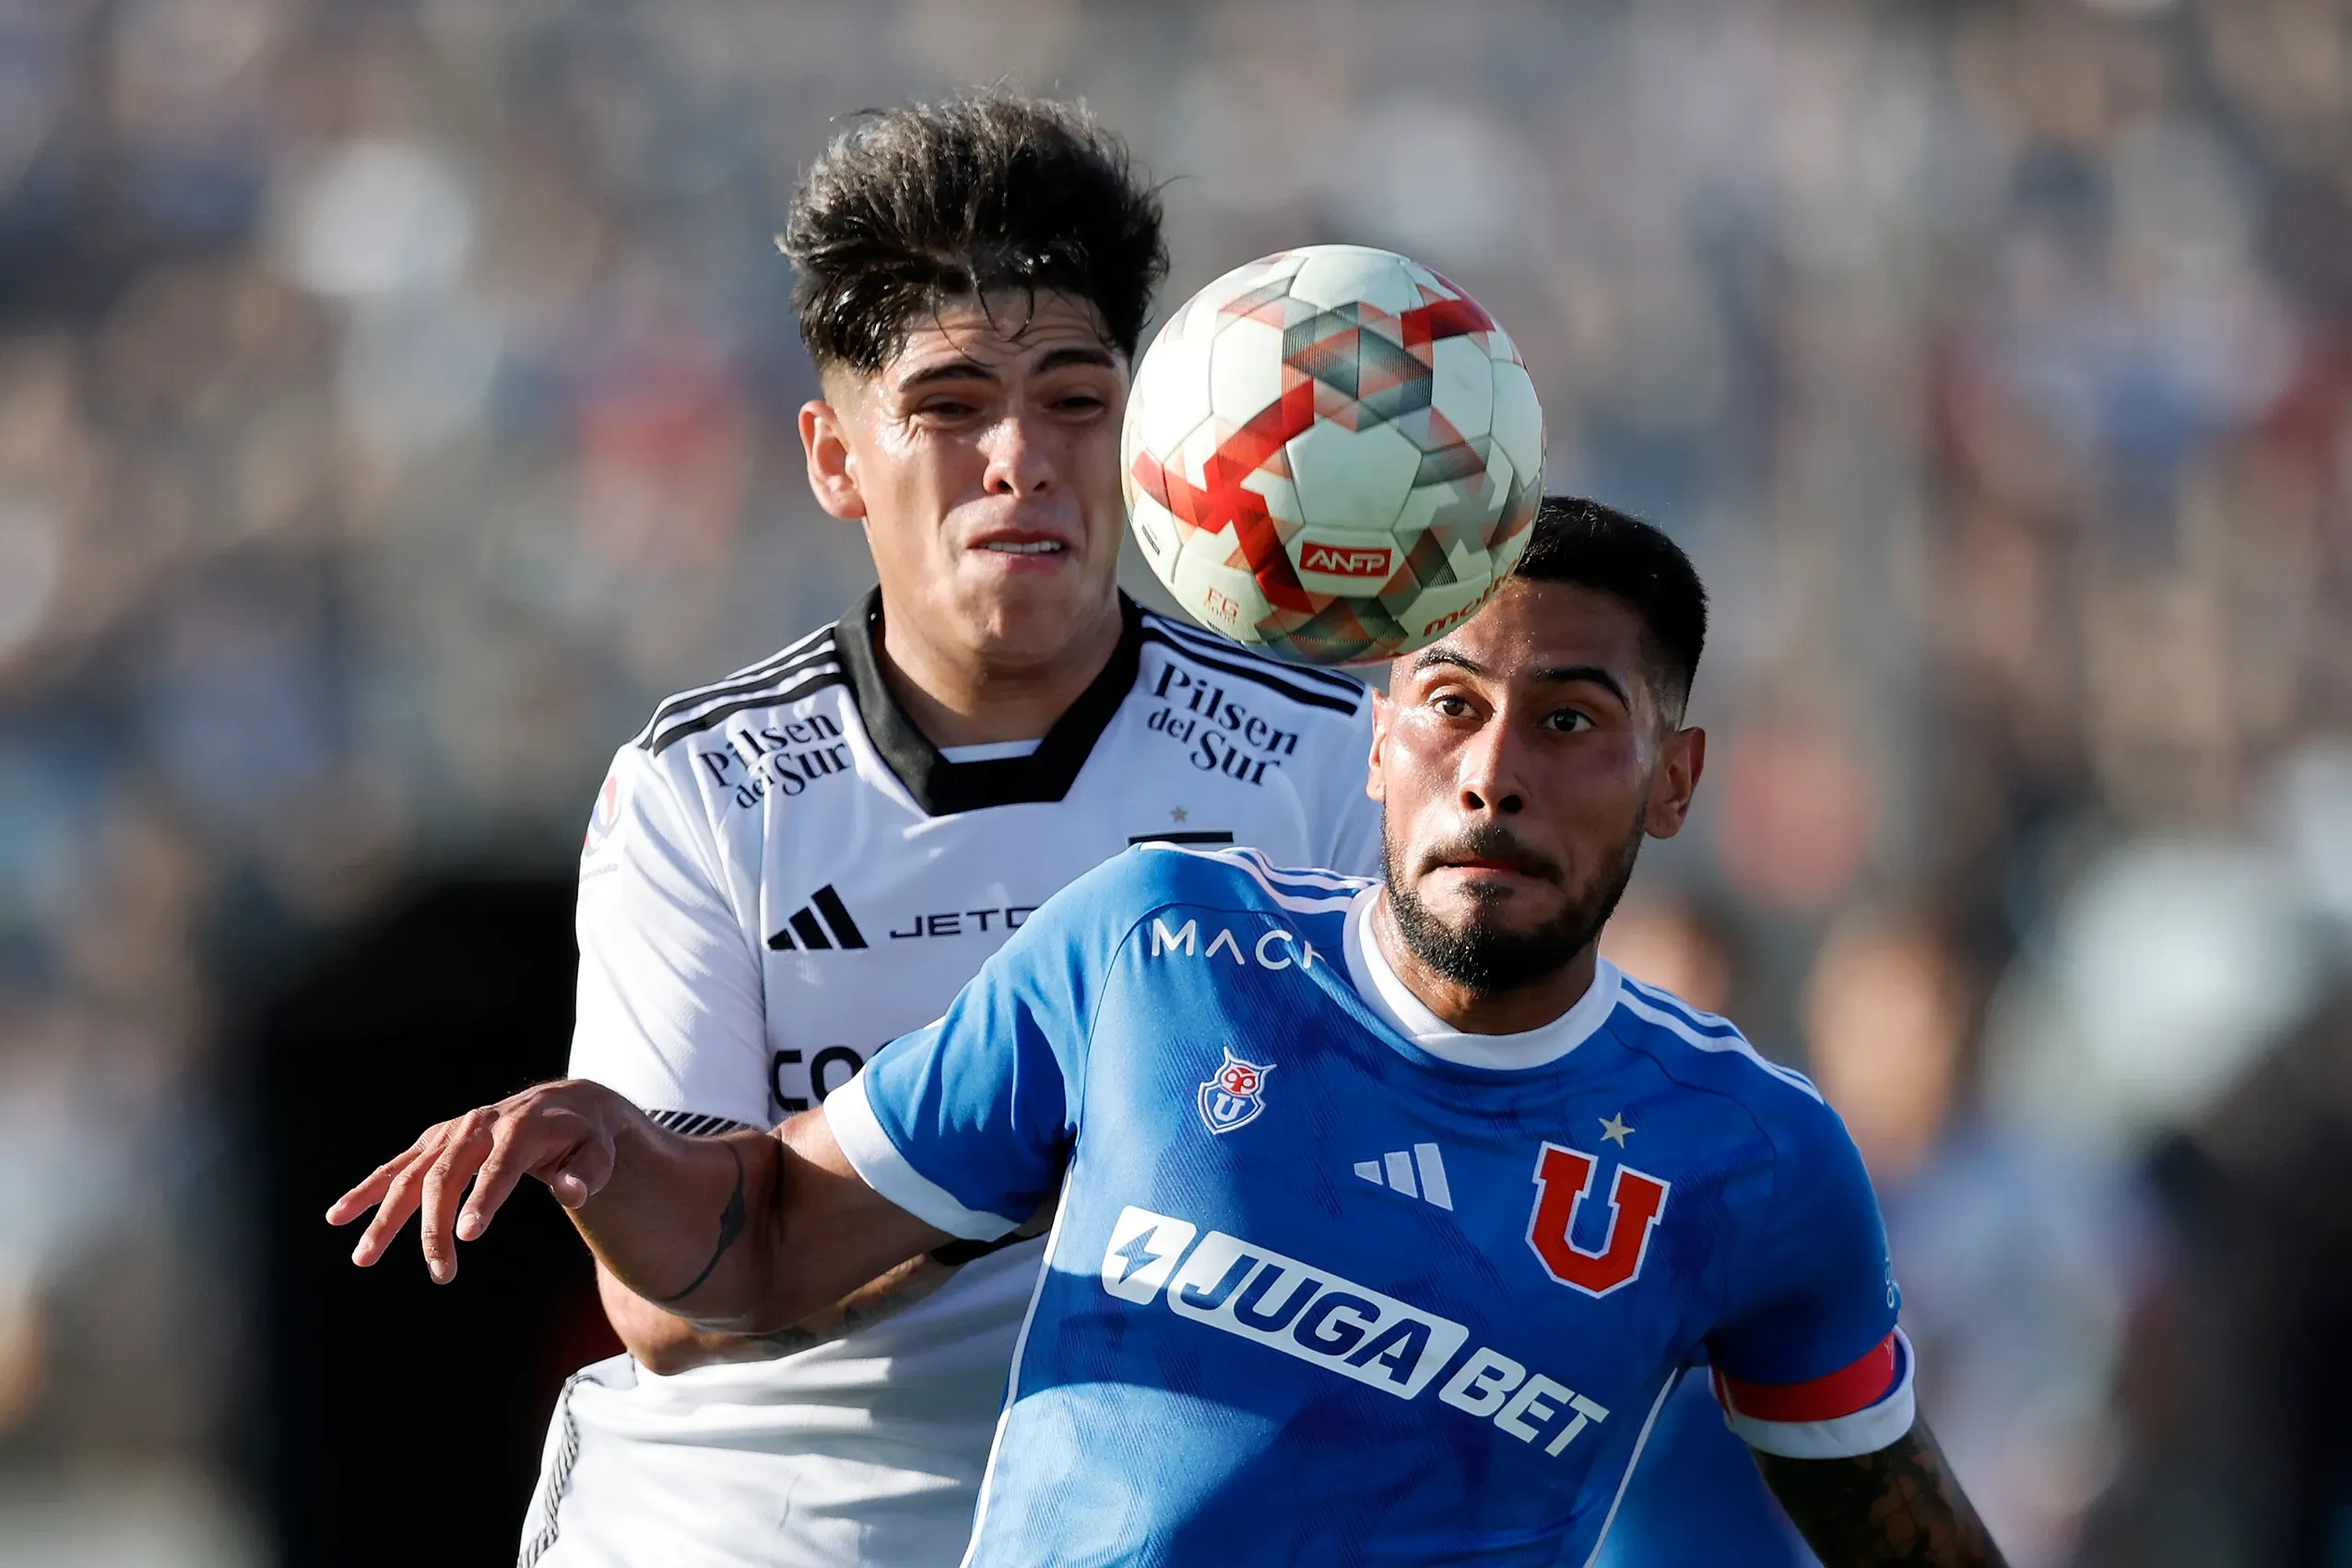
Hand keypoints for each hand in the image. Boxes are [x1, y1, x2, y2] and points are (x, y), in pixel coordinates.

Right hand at [325, 1079, 641, 1283]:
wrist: (562, 1105)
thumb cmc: (584, 1139)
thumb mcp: (600, 1152)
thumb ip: (588, 1173)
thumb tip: (571, 1193)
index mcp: (520, 1128)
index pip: (499, 1167)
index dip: (483, 1200)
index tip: (468, 1237)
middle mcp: (478, 1126)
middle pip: (446, 1177)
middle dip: (435, 1227)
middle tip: (441, 1273)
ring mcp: (451, 1133)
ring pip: (410, 1175)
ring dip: (385, 1217)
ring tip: (364, 1258)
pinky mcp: (435, 1141)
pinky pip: (396, 1167)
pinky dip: (367, 1190)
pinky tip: (338, 1216)